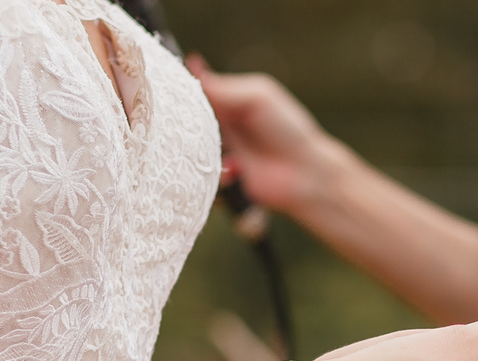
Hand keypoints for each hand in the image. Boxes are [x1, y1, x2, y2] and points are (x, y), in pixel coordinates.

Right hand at [189, 57, 341, 217]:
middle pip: (189, 119)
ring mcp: (224, 150)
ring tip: (221, 150)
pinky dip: (215, 172)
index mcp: (231, 100)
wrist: (306, 174)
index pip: (197, 90)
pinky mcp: (225, 175)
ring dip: (200, 149)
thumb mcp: (258, 98)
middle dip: (187, 123)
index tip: (171, 90)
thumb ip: (225, 87)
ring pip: (193, 147)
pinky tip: (236, 169)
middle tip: (190, 125)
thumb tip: (192, 66)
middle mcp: (224, 124)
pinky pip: (203, 174)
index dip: (183, 90)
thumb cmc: (288, 131)